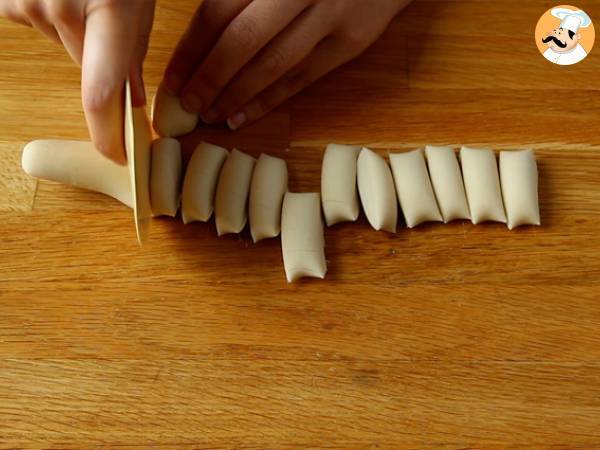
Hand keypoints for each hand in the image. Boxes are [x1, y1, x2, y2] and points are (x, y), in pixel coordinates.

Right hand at [0, 0, 155, 163]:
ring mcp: (30, 1)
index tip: (118, 156)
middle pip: (87, 71)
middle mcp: (62, 7)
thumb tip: (131, 102)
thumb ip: (134, 52)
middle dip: (103, 64)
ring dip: (78, 36)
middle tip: (112, 24)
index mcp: (109, 6)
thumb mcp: (139, 3)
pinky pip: (37, 24)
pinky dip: (53, 18)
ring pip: (64, 48)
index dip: (107, 134)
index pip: (101, 95)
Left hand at [162, 0, 409, 129]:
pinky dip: (269, 101)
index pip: (218, 11)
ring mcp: (329, 16)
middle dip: (209, 78)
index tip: (172, 79)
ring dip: (236, 95)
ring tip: (210, 115)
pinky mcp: (351, 42)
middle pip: (242, 40)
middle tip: (187, 105)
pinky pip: (303, 77)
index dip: (191, 49)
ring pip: (273, 64)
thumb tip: (199, 38)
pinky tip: (243, 117)